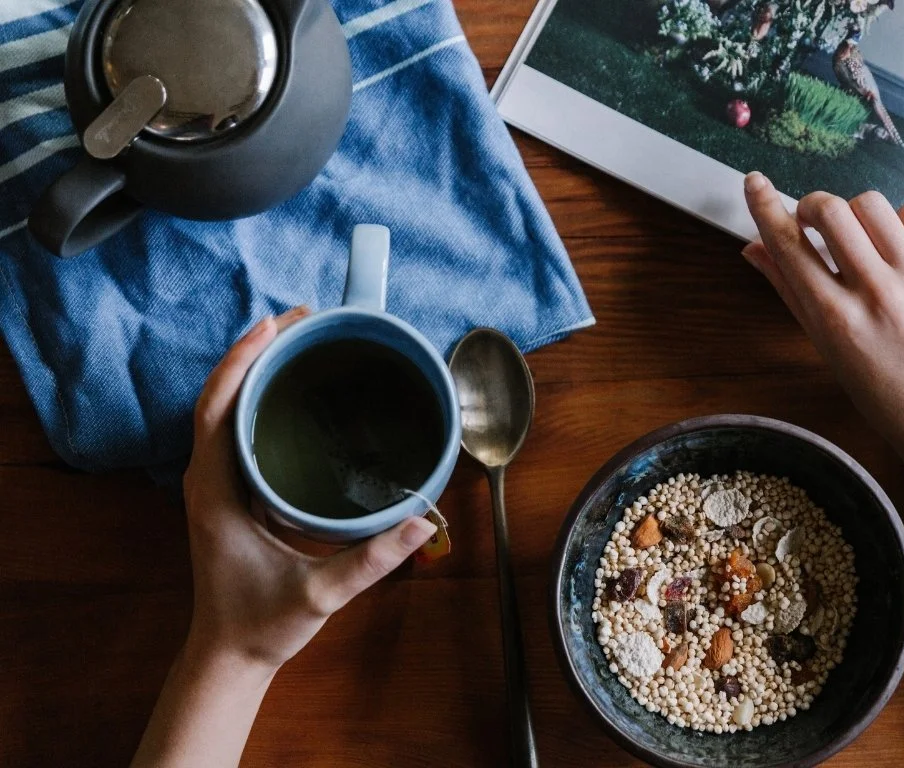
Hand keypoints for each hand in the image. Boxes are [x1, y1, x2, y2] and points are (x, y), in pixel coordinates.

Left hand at [181, 307, 436, 670]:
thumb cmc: (262, 624)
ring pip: (226, 408)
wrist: (229, 655)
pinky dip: (260, 397)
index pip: (217, 409)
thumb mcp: (320, 594)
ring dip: (257, 369)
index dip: (241, 361)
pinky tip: (294, 389)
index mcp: (216, 492)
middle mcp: (209, 479)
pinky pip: (237, 429)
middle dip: (256, 350)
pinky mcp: (230, 492)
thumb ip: (371, 560)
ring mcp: (216, 484)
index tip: (275, 325)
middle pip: (220, 395)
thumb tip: (422, 522)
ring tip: (301, 339)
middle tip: (304, 319)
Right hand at [741, 173, 903, 518]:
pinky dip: (899, 222)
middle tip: (815, 223)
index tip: (754, 183)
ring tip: (862, 241)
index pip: (788, 244)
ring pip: (871, 204)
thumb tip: (754, 248)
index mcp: (835, 320)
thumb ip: (790, 293)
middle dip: (813, 207)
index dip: (765, 206)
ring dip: (856, 214)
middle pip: (829, 209)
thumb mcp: (828, 351)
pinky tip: (898, 248)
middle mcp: (876, 293)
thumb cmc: (886, 397)